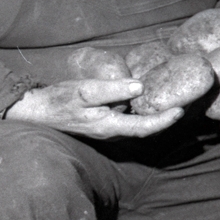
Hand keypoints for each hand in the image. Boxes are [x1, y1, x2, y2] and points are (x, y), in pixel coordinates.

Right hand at [6, 78, 181, 138]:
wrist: (36, 111)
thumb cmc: (59, 99)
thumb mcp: (85, 89)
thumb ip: (112, 89)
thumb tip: (140, 86)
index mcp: (109, 126)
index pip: (144, 128)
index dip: (164, 120)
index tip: (180, 110)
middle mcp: (111, 133)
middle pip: (144, 129)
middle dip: (164, 120)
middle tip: (183, 104)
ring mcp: (106, 131)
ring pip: (136, 126)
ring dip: (153, 117)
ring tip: (169, 102)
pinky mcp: (101, 124)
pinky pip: (127, 121)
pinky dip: (140, 113)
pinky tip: (145, 100)